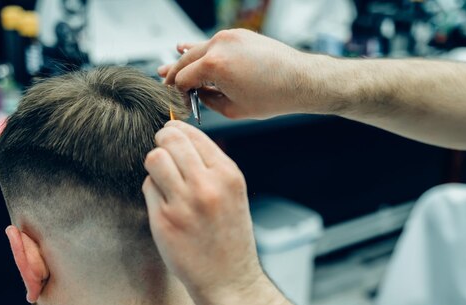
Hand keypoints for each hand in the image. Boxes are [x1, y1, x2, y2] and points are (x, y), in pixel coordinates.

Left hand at [143, 121, 264, 303]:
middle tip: (163, 154)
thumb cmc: (229, 236)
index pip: (193, 134)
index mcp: (228, 175)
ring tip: (165, 181)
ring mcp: (184, 203)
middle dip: (162, 142)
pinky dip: (153, 192)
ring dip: (156, 166)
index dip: (177, 132)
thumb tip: (179, 136)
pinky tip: (166, 207)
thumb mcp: (233, 193)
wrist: (230, 280)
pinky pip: (148, 187)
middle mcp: (207, 185)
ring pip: (155, 159)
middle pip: (170, 140)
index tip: (172, 139)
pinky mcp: (165, 220)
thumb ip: (210, 166)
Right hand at [159, 29, 319, 119]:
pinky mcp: (239, 34)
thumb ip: (208, 100)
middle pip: (185, 61)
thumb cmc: (271, 97)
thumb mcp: (232, 109)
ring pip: (197, 49)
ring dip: (184, 60)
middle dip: (174, 74)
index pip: (182, 79)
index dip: (176, 92)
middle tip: (165, 85)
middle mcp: (218, 45)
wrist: (300, 80)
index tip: (175, 100)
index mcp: (214, 65)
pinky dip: (200, 50)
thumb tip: (197, 94)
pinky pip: (212, 43)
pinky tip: (183, 48)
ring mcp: (229, 36)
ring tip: (167, 69)